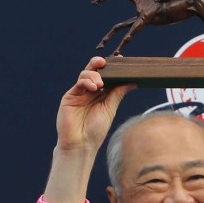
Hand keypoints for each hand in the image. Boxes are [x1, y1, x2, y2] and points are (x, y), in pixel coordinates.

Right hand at [45, 57, 134, 202]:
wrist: (81, 143)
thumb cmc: (96, 130)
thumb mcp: (110, 109)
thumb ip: (118, 94)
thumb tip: (133, 82)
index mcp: (102, 95)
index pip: (108, 77)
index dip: (113, 68)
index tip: (120, 59)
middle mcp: (91, 92)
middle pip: (95, 72)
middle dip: (100, 64)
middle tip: (106, 61)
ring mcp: (80, 93)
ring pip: (86, 75)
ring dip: (94, 75)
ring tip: (100, 84)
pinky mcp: (70, 96)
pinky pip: (78, 83)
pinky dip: (86, 82)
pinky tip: (93, 86)